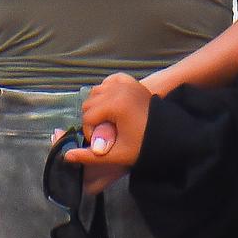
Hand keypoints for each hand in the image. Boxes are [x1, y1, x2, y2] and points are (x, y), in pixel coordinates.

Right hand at [67, 74, 152, 193]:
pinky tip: (113, 106)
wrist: (171, 134)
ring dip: (98, 106)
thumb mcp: (118, 154)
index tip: (104, 142)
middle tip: (108, 133)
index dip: (91, 132)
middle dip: (94, 120)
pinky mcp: (131, 81)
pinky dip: (107, 91)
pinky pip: (109, 82)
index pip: (87, 117)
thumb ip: (91, 156)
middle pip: (89, 103)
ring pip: (96, 91)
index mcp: (115, 104)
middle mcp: (118, 88)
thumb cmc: (145, 145)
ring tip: (111, 122)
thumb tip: (66, 156)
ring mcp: (126, 82)